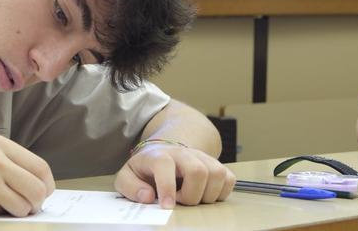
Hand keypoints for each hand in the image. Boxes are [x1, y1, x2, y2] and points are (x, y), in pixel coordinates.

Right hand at [0, 135, 53, 216]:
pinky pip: (10, 211)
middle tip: (28, 206)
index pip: (40, 166)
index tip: (42, 193)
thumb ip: (5, 163)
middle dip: (38, 201)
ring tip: (5, 208)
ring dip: (22, 210)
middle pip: (39, 185)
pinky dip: (5, 215)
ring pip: (28, 201)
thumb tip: (31, 183)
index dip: (45, 184)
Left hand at [115, 144, 234, 207]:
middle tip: (180, 200)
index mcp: (159, 155)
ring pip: (217, 174)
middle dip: (191, 195)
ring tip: (190, 196)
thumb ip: (130, 187)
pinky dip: (219, 192)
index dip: (167, 187)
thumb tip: (147, 196)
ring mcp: (202, 157)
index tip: (167, 206)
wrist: (163, 152)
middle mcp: (183, 153)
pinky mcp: (216, 164)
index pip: (165, 166)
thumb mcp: (128, 176)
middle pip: (198, 171)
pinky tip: (203, 194)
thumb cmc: (146, 169)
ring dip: (206, 195)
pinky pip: (229, 179)